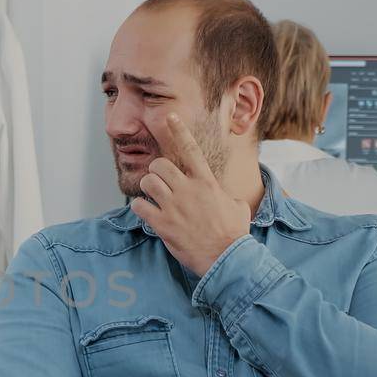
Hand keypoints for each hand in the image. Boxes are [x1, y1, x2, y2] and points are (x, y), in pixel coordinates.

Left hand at [127, 112, 251, 276]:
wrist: (227, 258)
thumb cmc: (234, 234)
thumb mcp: (237, 206)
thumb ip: (225, 195)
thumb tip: (224, 195)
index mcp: (207, 183)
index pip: (191, 150)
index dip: (179, 131)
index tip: (169, 117)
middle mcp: (188, 190)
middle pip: (160, 165)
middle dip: (156, 171)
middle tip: (158, 181)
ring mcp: (174, 206)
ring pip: (148, 182)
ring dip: (146, 188)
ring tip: (152, 197)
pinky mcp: (163, 224)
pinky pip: (139, 206)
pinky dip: (139, 207)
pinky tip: (146, 212)